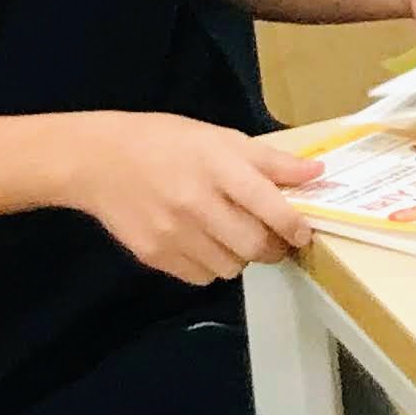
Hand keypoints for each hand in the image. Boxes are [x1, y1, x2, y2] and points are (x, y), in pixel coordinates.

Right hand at [61, 116, 323, 285]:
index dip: (295, 226)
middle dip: (275, 248)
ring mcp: (173, 233)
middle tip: (277, 240)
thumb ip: (270, 160)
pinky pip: (200, 277)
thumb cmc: (167, 142)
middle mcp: (196, 204)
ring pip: (230, 267)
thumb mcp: (221, 138)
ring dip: (243, 258)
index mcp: (218, 168)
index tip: (304, 233)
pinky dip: (212, 266)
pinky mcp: (153, 255)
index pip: (270, 206)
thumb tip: (316, 173)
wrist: (99, 160)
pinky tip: (207, 245)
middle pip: (254, 245)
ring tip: (237, 237)